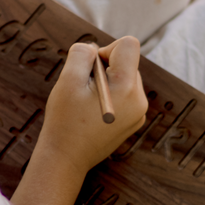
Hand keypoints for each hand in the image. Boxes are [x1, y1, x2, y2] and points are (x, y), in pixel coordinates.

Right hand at [39, 36, 147, 173]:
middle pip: (127, 62)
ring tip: (88, 103)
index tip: (91, 68)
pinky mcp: (134, 121)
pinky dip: (110, 96)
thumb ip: (82, 54)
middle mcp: (139, 100)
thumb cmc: (65, 120)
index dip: (106, 49)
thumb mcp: (68, 80)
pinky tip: (94, 113)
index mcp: (127, 87)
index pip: (129, 45)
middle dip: (105, 68)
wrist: (65, 159)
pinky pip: (125, 95)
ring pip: (126, 78)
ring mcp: (139, 113)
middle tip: (85, 90)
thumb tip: (94, 48)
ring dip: (107, 82)